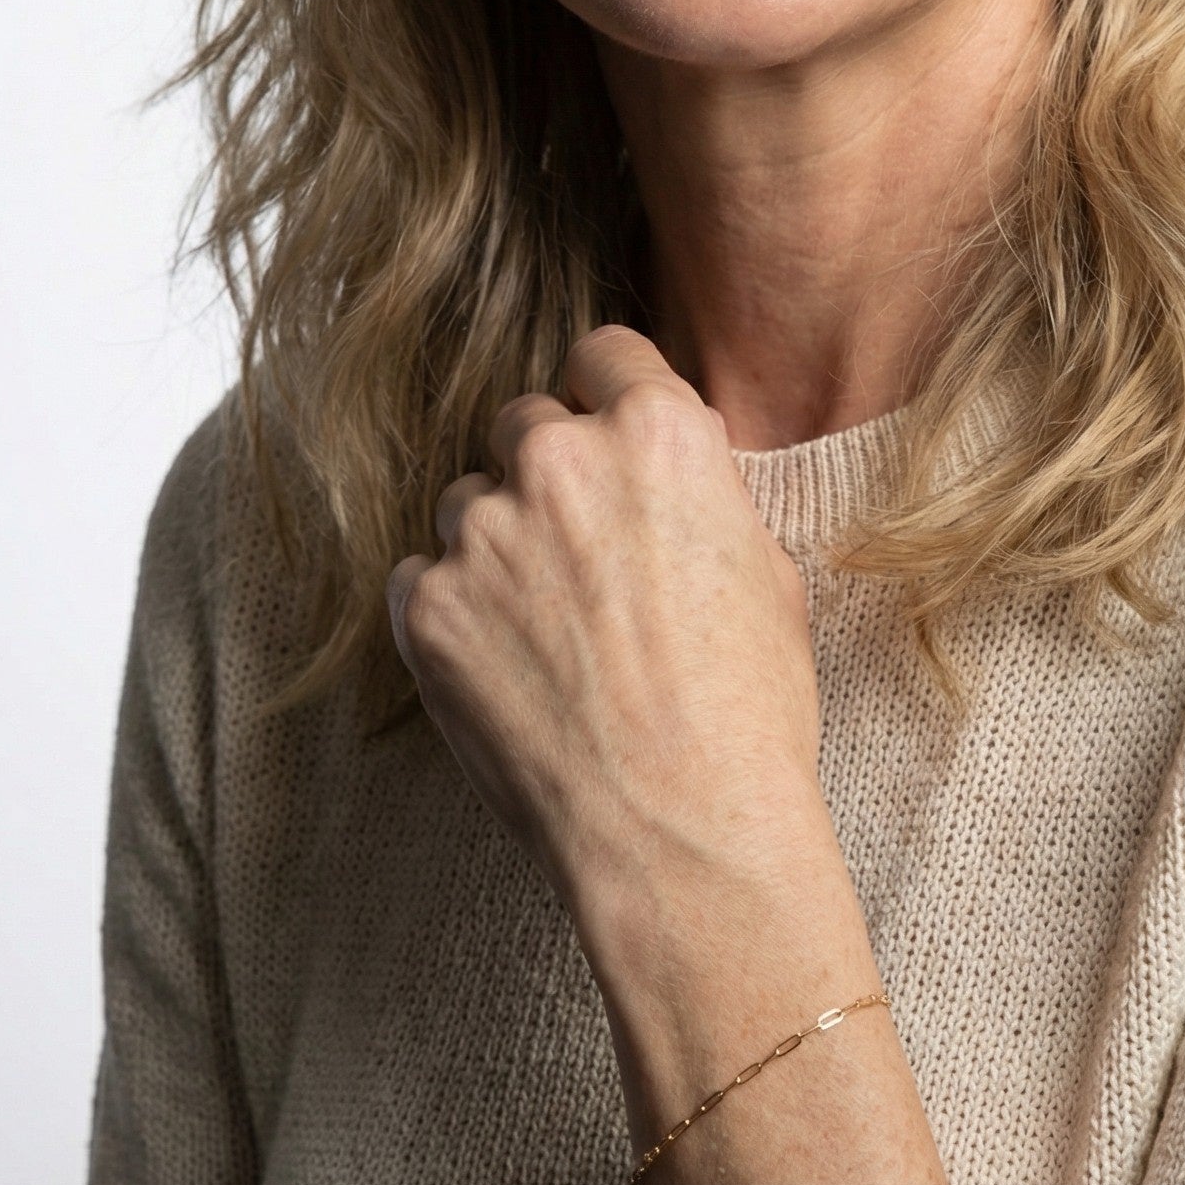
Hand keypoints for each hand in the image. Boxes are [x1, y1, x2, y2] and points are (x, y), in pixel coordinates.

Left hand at [386, 325, 824, 921]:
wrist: (683, 831)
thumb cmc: (749, 712)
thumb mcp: (766, 570)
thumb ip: (701, 493)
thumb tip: (667, 478)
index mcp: (658, 432)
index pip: (602, 352)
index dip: (606, 393)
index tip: (603, 431)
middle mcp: (561, 459)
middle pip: (526, 422)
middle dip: (548, 472)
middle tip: (579, 554)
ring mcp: (483, 532)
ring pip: (468, 500)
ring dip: (496, 543)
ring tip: (546, 629)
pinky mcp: (425, 607)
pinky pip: (418, 576)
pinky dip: (450, 609)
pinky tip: (503, 666)